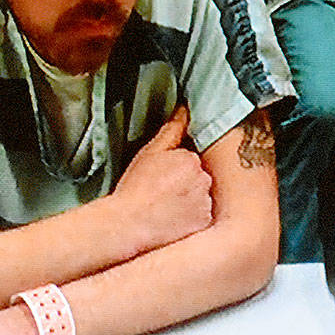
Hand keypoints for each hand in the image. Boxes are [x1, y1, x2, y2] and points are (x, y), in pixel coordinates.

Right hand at [112, 103, 212, 252]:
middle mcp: (203, 180)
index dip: (174, 168)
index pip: (189, 159)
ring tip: (164, 208)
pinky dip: (189, 218)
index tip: (160, 177)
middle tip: (160, 192)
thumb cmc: (135, 189)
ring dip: (188, 201)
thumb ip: (171, 130)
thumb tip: (185, 110)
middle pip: (197, 177)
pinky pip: (200, 217)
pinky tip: (171, 220)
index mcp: (191, 159)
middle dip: (184, 183)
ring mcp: (205, 203)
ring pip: (199, 197)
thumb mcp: (149, 153)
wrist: (129, 224)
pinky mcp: (203, 223)